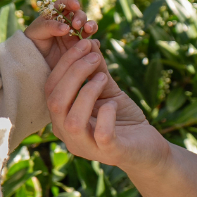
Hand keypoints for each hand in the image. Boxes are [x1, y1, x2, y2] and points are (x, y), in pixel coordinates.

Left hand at [24, 0, 98, 67]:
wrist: (35, 63)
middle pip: (79, 15)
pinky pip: (91, 43)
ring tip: (89, 30)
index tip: (75, 5)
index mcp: (56, 15)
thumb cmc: (33, 43)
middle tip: (76, 25)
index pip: (64, 4)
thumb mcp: (36, 32)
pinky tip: (93, 44)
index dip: (71, 2)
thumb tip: (67, 28)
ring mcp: (75, 35)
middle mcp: (68, 23)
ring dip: (91, 25)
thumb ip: (49, 27)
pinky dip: (94, 42)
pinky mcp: (80, 47)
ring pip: (88, 26)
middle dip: (80, 17)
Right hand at [44, 39, 169, 174]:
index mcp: (62, 118)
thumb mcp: (108, 90)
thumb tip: (89, 43)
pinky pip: (102, 135)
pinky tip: (113, 103)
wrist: (146, 147)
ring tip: (103, 77)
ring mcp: (87, 147)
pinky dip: (107, 116)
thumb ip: (96, 71)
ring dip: (87, 92)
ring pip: (72, 121)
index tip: (83, 43)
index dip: (65, 63)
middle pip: (56, 102)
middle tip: (94, 57)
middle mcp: (68, 135)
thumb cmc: (122, 117)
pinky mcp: (110, 153)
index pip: (50, 88)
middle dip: (74, 73)